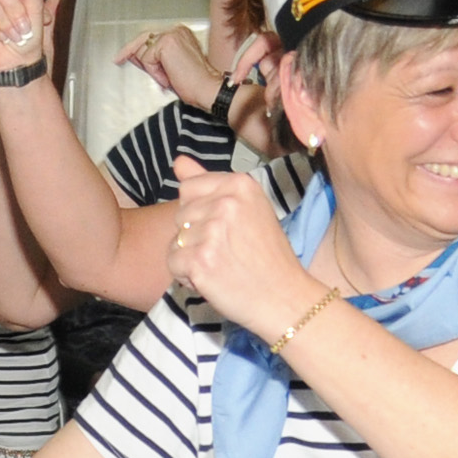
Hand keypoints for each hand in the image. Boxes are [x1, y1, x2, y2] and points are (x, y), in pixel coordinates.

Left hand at [116, 24, 227, 107]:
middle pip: (142, 39)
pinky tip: (168, 77)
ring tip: (167, 77)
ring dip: (150, 68)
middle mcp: (176, 30)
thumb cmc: (192, 82)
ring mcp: (171, 34)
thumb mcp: (167, 68)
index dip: (132, 47)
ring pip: (143, 50)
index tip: (120, 56)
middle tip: (118, 60)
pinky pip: (147, 59)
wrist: (206, 89)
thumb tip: (133, 55)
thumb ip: (152, 58)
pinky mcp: (167, 43)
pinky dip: (154, 72)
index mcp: (179, 33)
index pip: (149, 36)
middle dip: (130, 53)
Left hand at [167, 156, 317, 333]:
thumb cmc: (266, 256)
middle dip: (194, 237)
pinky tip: (213, 279)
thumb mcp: (246, 209)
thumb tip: (178, 160)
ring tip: (221, 265)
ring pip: (174, 240)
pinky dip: (187, 277)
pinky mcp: (200, 259)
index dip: (200, 213)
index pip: (189, 188)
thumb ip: (208, 184)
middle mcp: (226, 202)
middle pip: (179, 215)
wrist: (284, 297)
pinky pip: (173, 263)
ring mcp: (213, 230)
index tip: (227, 229)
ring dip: (190, 258)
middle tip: (227, 251)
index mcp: (240, 184)